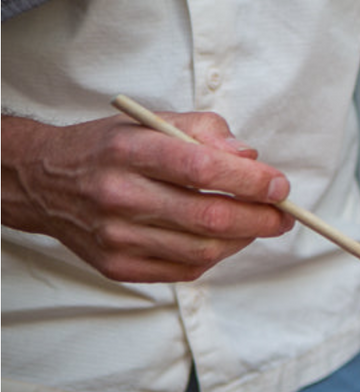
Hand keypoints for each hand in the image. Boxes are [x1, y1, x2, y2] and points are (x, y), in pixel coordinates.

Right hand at [2, 111, 293, 281]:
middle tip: (284, 216)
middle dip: (261, 218)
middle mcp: (118, 194)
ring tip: (257, 226)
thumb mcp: (151, 121)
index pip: (202, 168)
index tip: (280, 186)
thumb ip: (206, 130)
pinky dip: (214, 257)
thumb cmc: (112, 148)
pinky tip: (221, 240)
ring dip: (243, 240)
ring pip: (203, 251)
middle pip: (209, 217)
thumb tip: (251, 158)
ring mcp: (114, 236)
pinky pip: (184, 271)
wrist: (43, 182)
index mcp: (129, 151)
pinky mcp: (116, 266)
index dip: (251, 181)